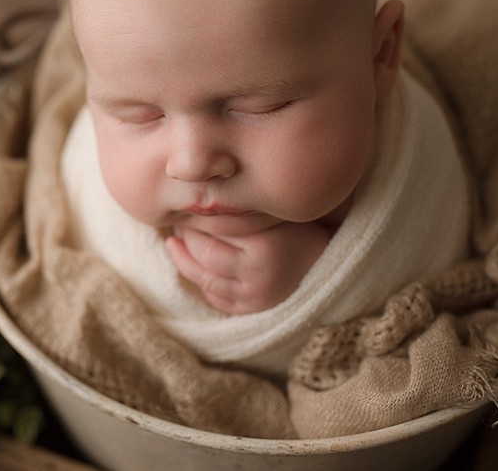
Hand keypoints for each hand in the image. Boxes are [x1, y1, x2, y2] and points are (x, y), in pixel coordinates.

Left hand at [165, 220, 332, 314]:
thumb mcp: (268, 209)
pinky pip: (217, 300)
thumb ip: (237, 205)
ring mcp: (256, 298)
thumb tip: (192, 188)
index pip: (210, 234)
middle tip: (176, 223)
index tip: (181, 207)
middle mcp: (259, 276)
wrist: (322, 256)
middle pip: (204, 259)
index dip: (190, 221)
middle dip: (185, 241)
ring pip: (205, 282)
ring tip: (175, 243)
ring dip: (185, 262)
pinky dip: (202, 283)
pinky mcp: (254, 310)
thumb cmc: (291, 224)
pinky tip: (192, 266)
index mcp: (263, 247)